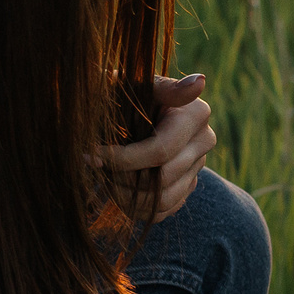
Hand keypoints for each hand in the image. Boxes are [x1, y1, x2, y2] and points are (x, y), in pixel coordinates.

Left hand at [99, 74, 215, 221]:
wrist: (123, 107)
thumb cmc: (123, 92)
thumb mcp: (136, 83)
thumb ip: (166, 87)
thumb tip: (200, 81)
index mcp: (196, 114)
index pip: (160, 152)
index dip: (121, 159)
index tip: (90, 154)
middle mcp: (204, 141)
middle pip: (163, 180)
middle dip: (122, 177)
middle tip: (95, 167)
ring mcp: (198, 166)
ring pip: (164, 200)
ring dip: (127, 196)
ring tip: (104, 178)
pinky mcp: (188, 185)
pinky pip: (165, 211)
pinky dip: (137, 207)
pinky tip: (117, 189)